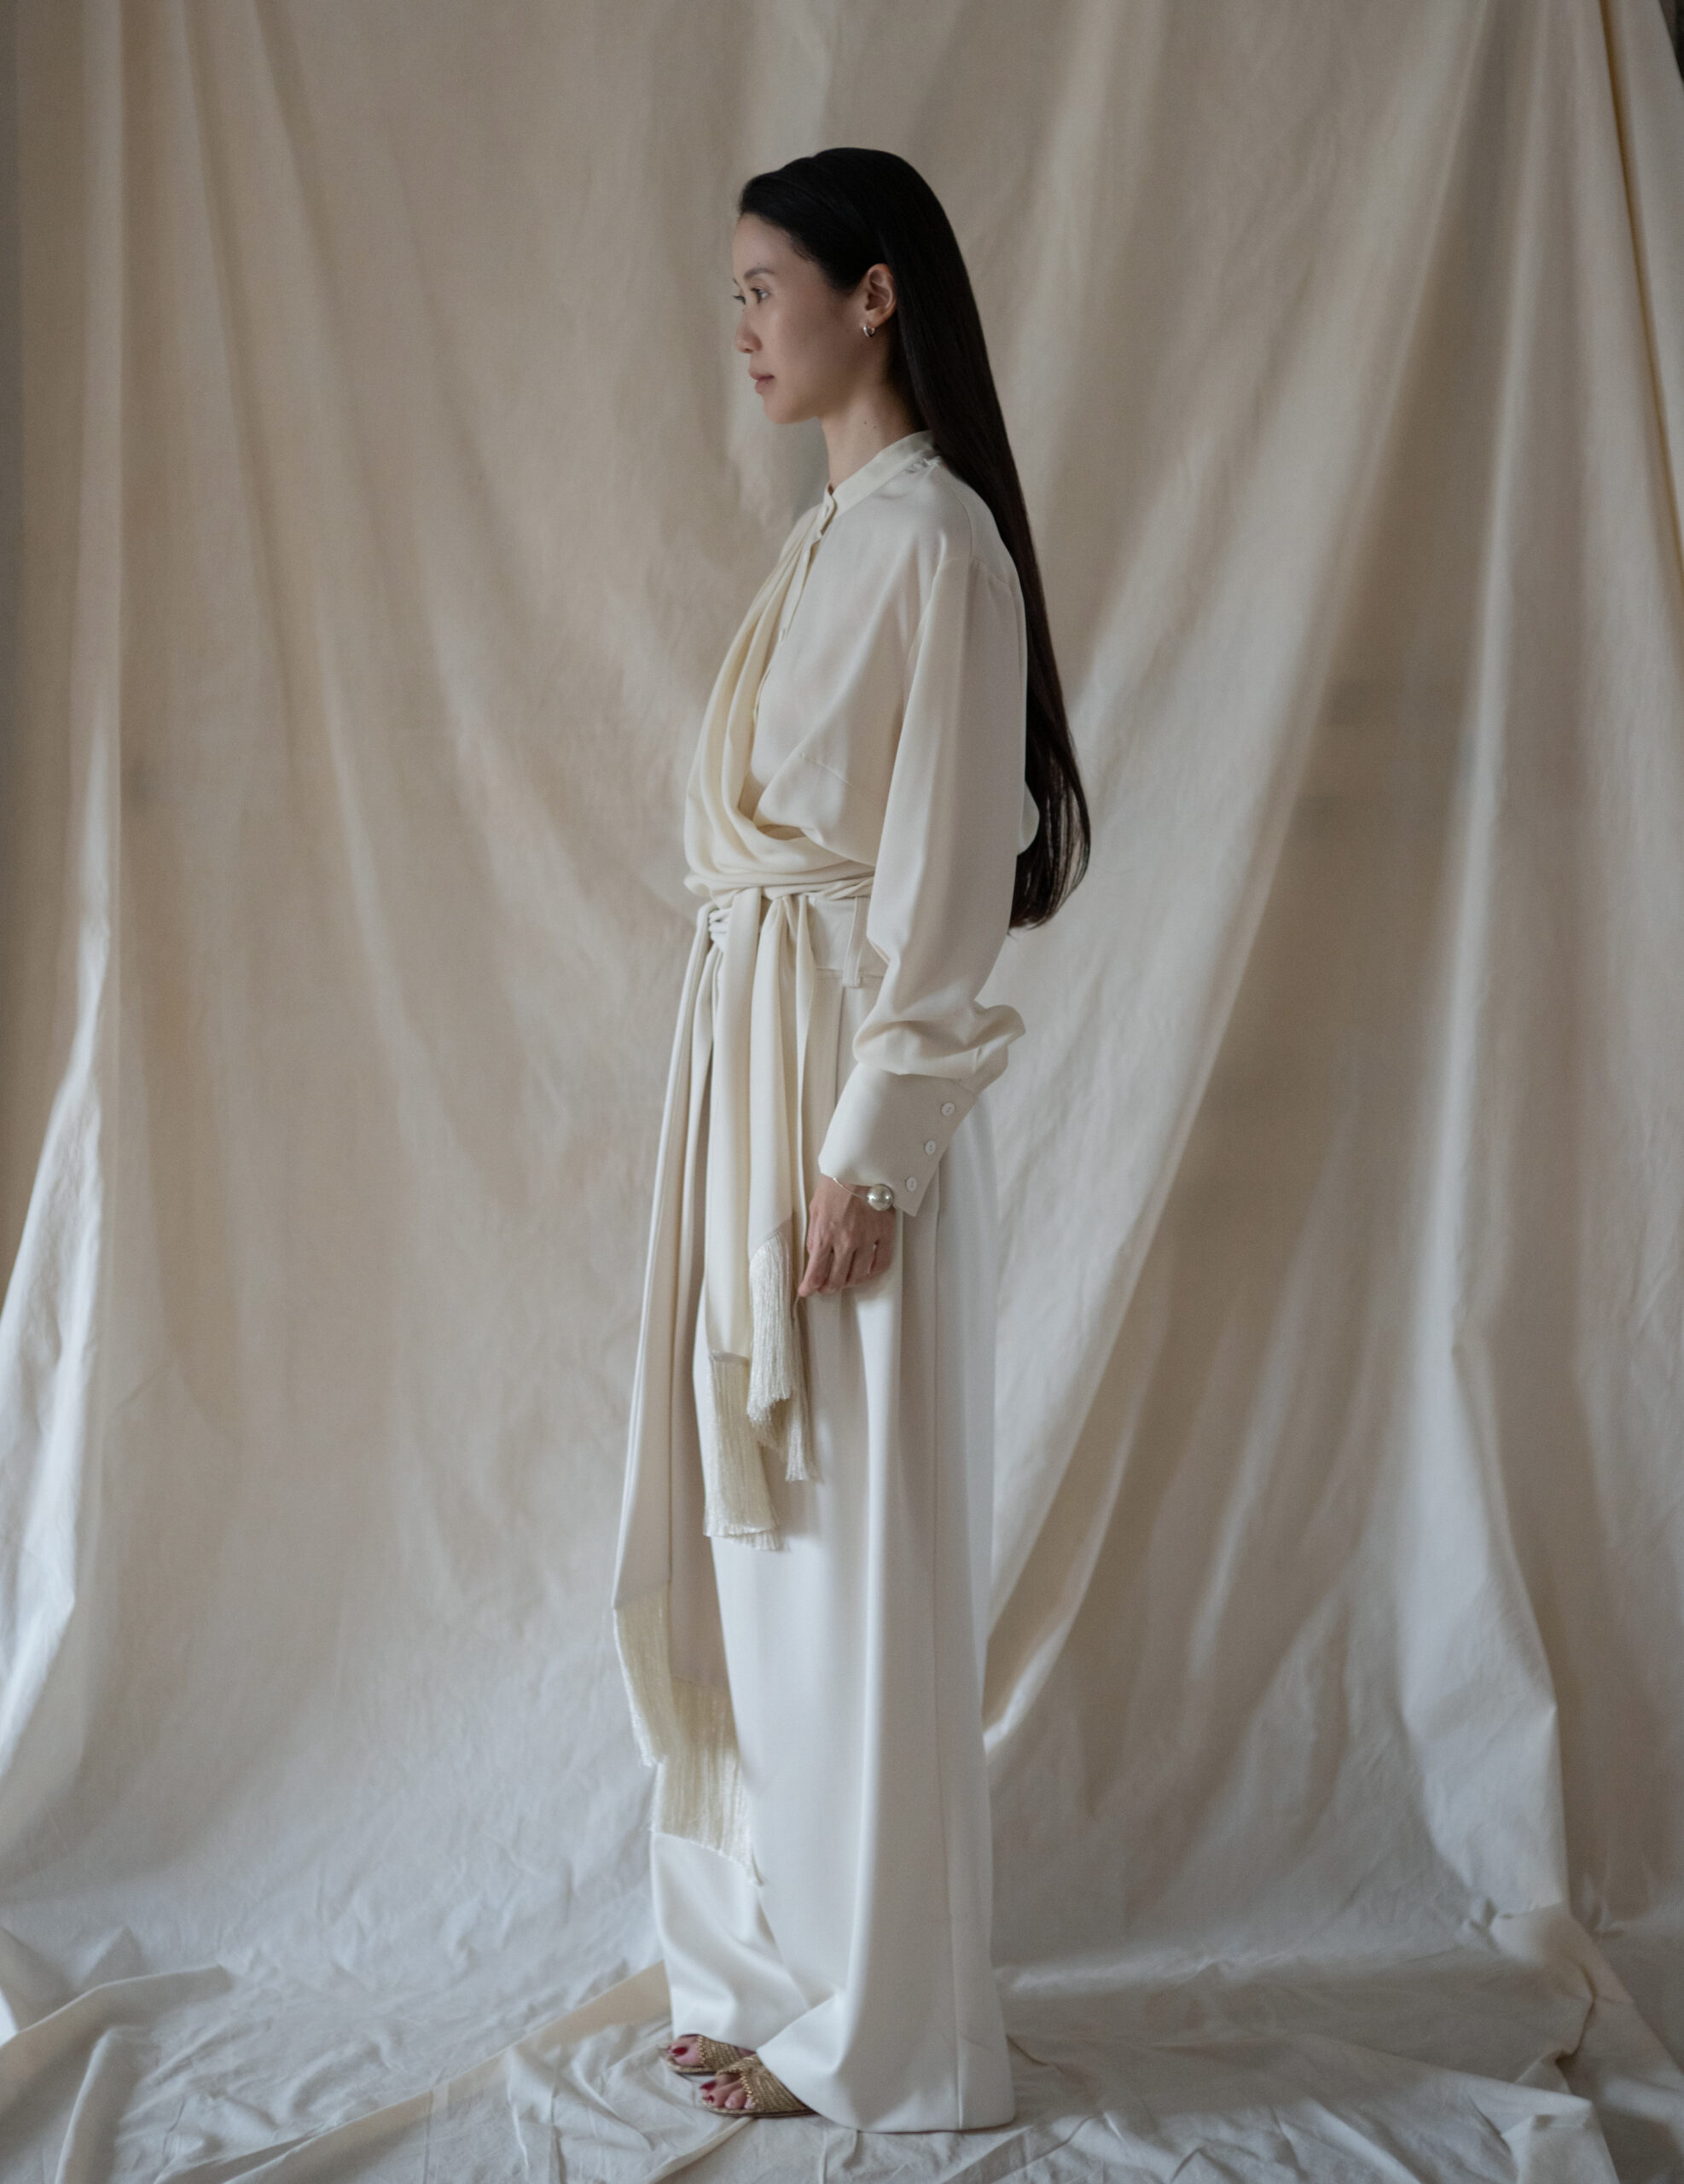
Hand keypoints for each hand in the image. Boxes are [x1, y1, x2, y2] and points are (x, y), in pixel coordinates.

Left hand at [797, 1175, 894, 1296]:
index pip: (815, 1272)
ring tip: (845, 1280)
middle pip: (837, 1279)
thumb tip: (815, 1256)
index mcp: (825, 1234)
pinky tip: (866, 1272)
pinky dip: (872, 1273)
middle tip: (826, 1288)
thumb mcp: (816, 1210)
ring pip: (859, 1275)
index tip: (806, 1291)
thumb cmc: (836, 1185)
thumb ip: (815, 1235)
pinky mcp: (884, 1234)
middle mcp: (846, 1241)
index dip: (809, 1286)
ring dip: (849, 1282)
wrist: (861, 1167)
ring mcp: (867, 1239)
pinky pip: (881, 1264)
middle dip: (828, 1288)